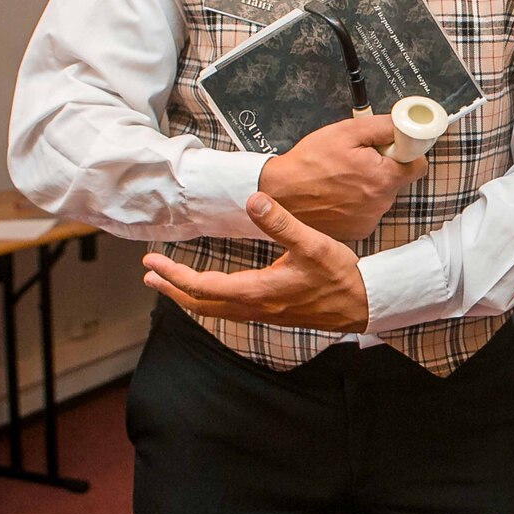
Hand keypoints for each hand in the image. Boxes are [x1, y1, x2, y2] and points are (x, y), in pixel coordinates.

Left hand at [143, 193, 368, 331]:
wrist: (363, 304)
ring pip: (214, 310)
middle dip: (172, 289)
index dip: (174, 274)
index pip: (202, 286)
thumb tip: (252, 200)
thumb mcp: (312, 243)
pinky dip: (209, 301)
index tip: (153, 262)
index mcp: (257, 291)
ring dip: (188, 297)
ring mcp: (262, 314)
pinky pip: (229, 311)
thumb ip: (280, 222)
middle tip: (150, 276)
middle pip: (200, 304)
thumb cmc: (340, 276)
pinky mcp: (272, 314)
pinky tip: (211, 292)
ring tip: (170, 285)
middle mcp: (254, 307)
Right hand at [257, 116, 426, 240]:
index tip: (394, 148)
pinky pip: (367, 211)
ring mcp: (369, 220)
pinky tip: (338, 193)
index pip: (418, 165)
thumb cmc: (308, 164)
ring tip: (342, 176)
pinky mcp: (356, 231)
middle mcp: (381, 203)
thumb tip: (404, 125)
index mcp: (384, 178)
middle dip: (384, 167)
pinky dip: (357, 202)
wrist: (279, 194)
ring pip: (381, 196)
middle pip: (398, 180)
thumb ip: (382, 127)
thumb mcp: (346, 132)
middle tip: (357, 159)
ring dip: (369, 185)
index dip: (407, 152)